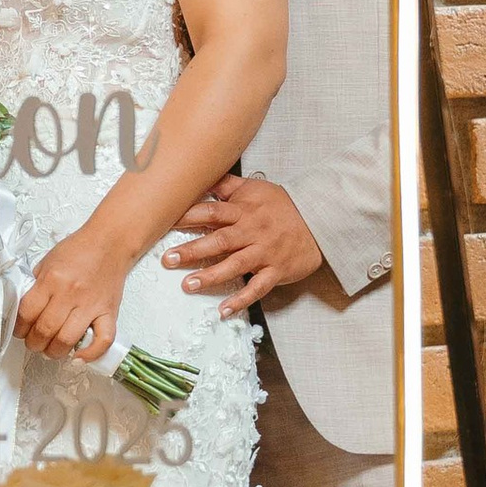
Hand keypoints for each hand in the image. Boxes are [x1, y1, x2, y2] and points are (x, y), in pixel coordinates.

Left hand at [15, 223, 130, 366]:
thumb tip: (21, 309)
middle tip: (34, 342)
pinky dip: (90, 354)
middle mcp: (70, 294)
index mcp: (51, 280)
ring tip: (50, 349)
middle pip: (45, 330)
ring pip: (67, 340)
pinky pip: (103, 340)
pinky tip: (78, 357)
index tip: (19, 331)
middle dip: (34, 343)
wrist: (110, 242)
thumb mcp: (47, 261)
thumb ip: (35, 285)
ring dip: (54, 351)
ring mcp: (91, 305)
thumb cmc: (78, 250)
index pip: (27, 313)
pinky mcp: (109, 313)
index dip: (19, 328)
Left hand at [164, 176, 325, 317]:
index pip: (212, 211)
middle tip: (168, 260)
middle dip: (193, 250)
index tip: (165, 222)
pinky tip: (224, 310)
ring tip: (188, 285)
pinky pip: (258, 287)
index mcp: (243, 210)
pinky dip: (242, 299)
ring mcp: (264, 252)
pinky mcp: (276, 270)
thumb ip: (227, 185)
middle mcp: (252, 231)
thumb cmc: (282, 206)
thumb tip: (201, 176)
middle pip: (219, 240)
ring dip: (212, 276)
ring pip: (236, 264)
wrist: (319, 221)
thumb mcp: (255, 189)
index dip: (188, 216)